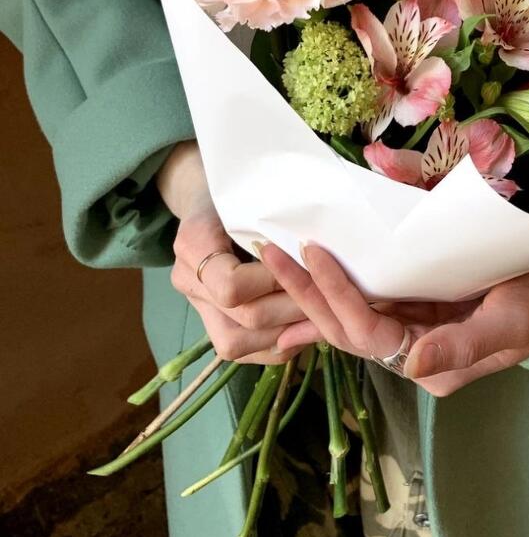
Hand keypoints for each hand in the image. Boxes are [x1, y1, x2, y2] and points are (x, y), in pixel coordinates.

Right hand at [158, 141, 308, 363]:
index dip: (274, 283)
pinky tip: (304, 329)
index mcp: (194, 243)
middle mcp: (188, 280)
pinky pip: (241, 350)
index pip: (231, 287)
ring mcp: (196, 304)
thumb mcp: (254, 190)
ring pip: (238, 343)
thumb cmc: (241, 186)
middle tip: (332, 297)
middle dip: (293, 309)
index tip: (305, 264)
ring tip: (323, 315)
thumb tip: (317, 240)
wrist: (209, 196)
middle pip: (243, 318)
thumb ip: (276, 215)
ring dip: (287, 333)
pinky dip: (276, 345)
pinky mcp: (211, 320)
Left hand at [264, 242, 528, 396]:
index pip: (367, 332)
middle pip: (347, 327)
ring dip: (315, 288)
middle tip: (270, 250)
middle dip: (306, 293)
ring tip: (280, 255)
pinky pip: (373, 296)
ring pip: (353, 313)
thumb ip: (461, 346)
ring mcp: (419, 328)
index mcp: (434, 364)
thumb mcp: (512, 322)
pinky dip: (343, 280)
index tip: (310, 252)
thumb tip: (409, 365)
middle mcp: (418, 352)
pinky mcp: (425, 306)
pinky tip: (317, 265)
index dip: (334, 296)